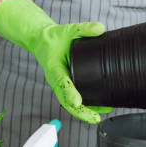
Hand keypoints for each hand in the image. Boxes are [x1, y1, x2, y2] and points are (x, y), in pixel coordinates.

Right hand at [0, 0, 112, 123]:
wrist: (45, 41)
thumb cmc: (56, 38)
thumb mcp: (69, 29)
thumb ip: (84, 29)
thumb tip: (100, 28)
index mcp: (54, 68)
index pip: (61, 82)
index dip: (69, 92)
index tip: (77, 101)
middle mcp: (57, 80)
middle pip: (66, 101)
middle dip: (80, 112)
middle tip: (94, 118)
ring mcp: (62, 85)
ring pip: (71, 104)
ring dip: (84, 113)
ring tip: (99, 117)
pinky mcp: (69, 86)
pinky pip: (76, 99)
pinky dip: (86, 107)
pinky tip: (99, 111)